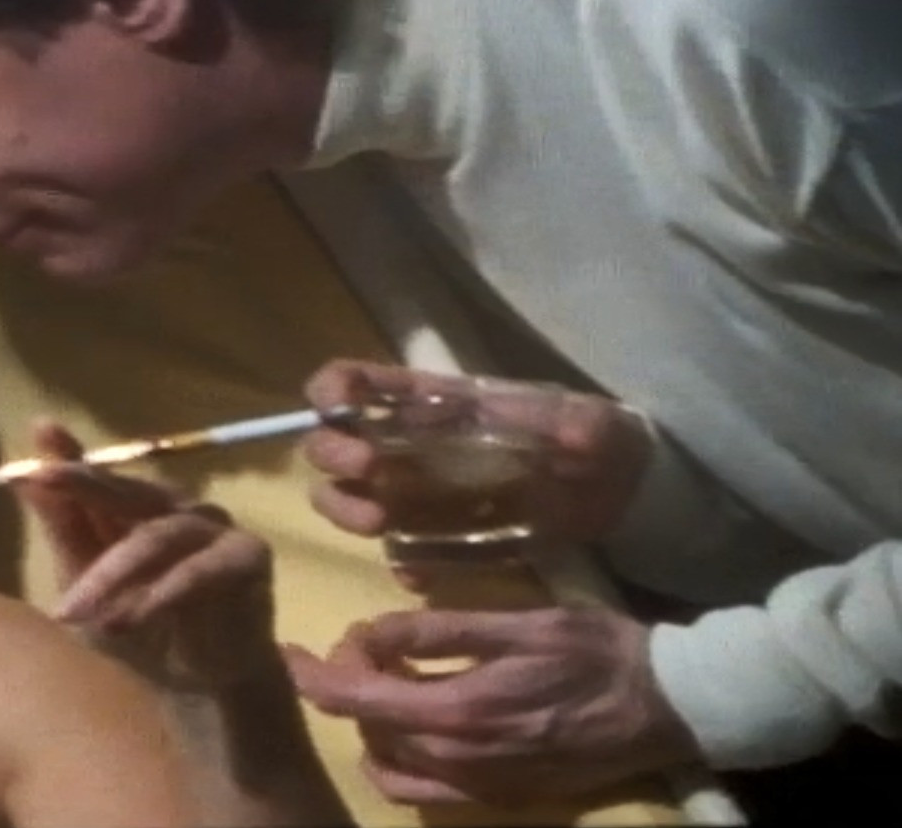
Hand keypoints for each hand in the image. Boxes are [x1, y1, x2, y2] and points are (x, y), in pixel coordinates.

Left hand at [10, 420, 275, 689]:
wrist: (200, 685)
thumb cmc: (142, 628)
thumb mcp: (86, 583)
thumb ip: (62, 528)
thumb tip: (21, 475)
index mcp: (137, 506)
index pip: (101, 473)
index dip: (70, 453)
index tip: (40, 430)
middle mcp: (176, 505)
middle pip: (128, 492)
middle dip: (83, 487)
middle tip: (44, 480)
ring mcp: (214, 527)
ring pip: (156, 537)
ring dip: (112, 574)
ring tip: (73, 613)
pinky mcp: (247, 557)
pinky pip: (199, 572)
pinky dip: (161, 595)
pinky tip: (129, 620)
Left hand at [284, 606, 700, 803]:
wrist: (670, 707)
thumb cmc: (595, 651)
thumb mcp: (516, 621)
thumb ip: (438, 627)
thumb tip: (375, 630)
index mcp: (459, 709)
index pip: (357, 698)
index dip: (313, 675)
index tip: (289, 651)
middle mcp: (460, 759)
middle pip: (367, 728)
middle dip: (348, 685)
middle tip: (364, 645)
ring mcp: (479, 786)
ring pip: (389, 763)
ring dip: (371, 723)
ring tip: (387, 680)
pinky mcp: (498, 797)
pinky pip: (423, 792)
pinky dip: (398, 762)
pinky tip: (408, 728)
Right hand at [302, 359, 651, 544]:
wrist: (624, 495)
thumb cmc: (598, 441)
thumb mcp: (592, 423)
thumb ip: (577, 425)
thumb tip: (571, 436)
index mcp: (433, 402)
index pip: (357, 381)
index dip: (333, 389)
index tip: (340, 409)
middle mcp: (408, 443)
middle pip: (332, 440)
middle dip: (332, 454)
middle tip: (368, 471)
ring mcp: (416, 492)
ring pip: (344, 494)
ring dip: (344, 507)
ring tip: (378, 524)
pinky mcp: (435, 536)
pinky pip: (395, 551)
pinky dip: (398, 564)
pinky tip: (419, 576)